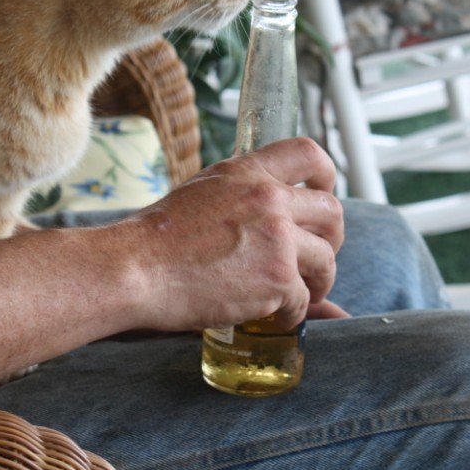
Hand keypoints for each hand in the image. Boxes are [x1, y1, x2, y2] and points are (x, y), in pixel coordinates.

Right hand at [123, 137, 343, 332]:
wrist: (137, 269)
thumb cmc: (157, 239)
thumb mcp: (202, 193)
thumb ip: (240, 197)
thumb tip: (270, 220)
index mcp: (247, 172)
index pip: (307, 153)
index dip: (327, 175)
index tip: (325, 192)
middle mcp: (269, 198)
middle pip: (331, 211)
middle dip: (332, 238)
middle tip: (319, 256)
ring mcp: (277, 238)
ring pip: (326, 259)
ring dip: (318, 282)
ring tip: (301, 295)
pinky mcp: (277, 277)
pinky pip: (304, 298)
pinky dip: (292, 313)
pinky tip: (272, 317)